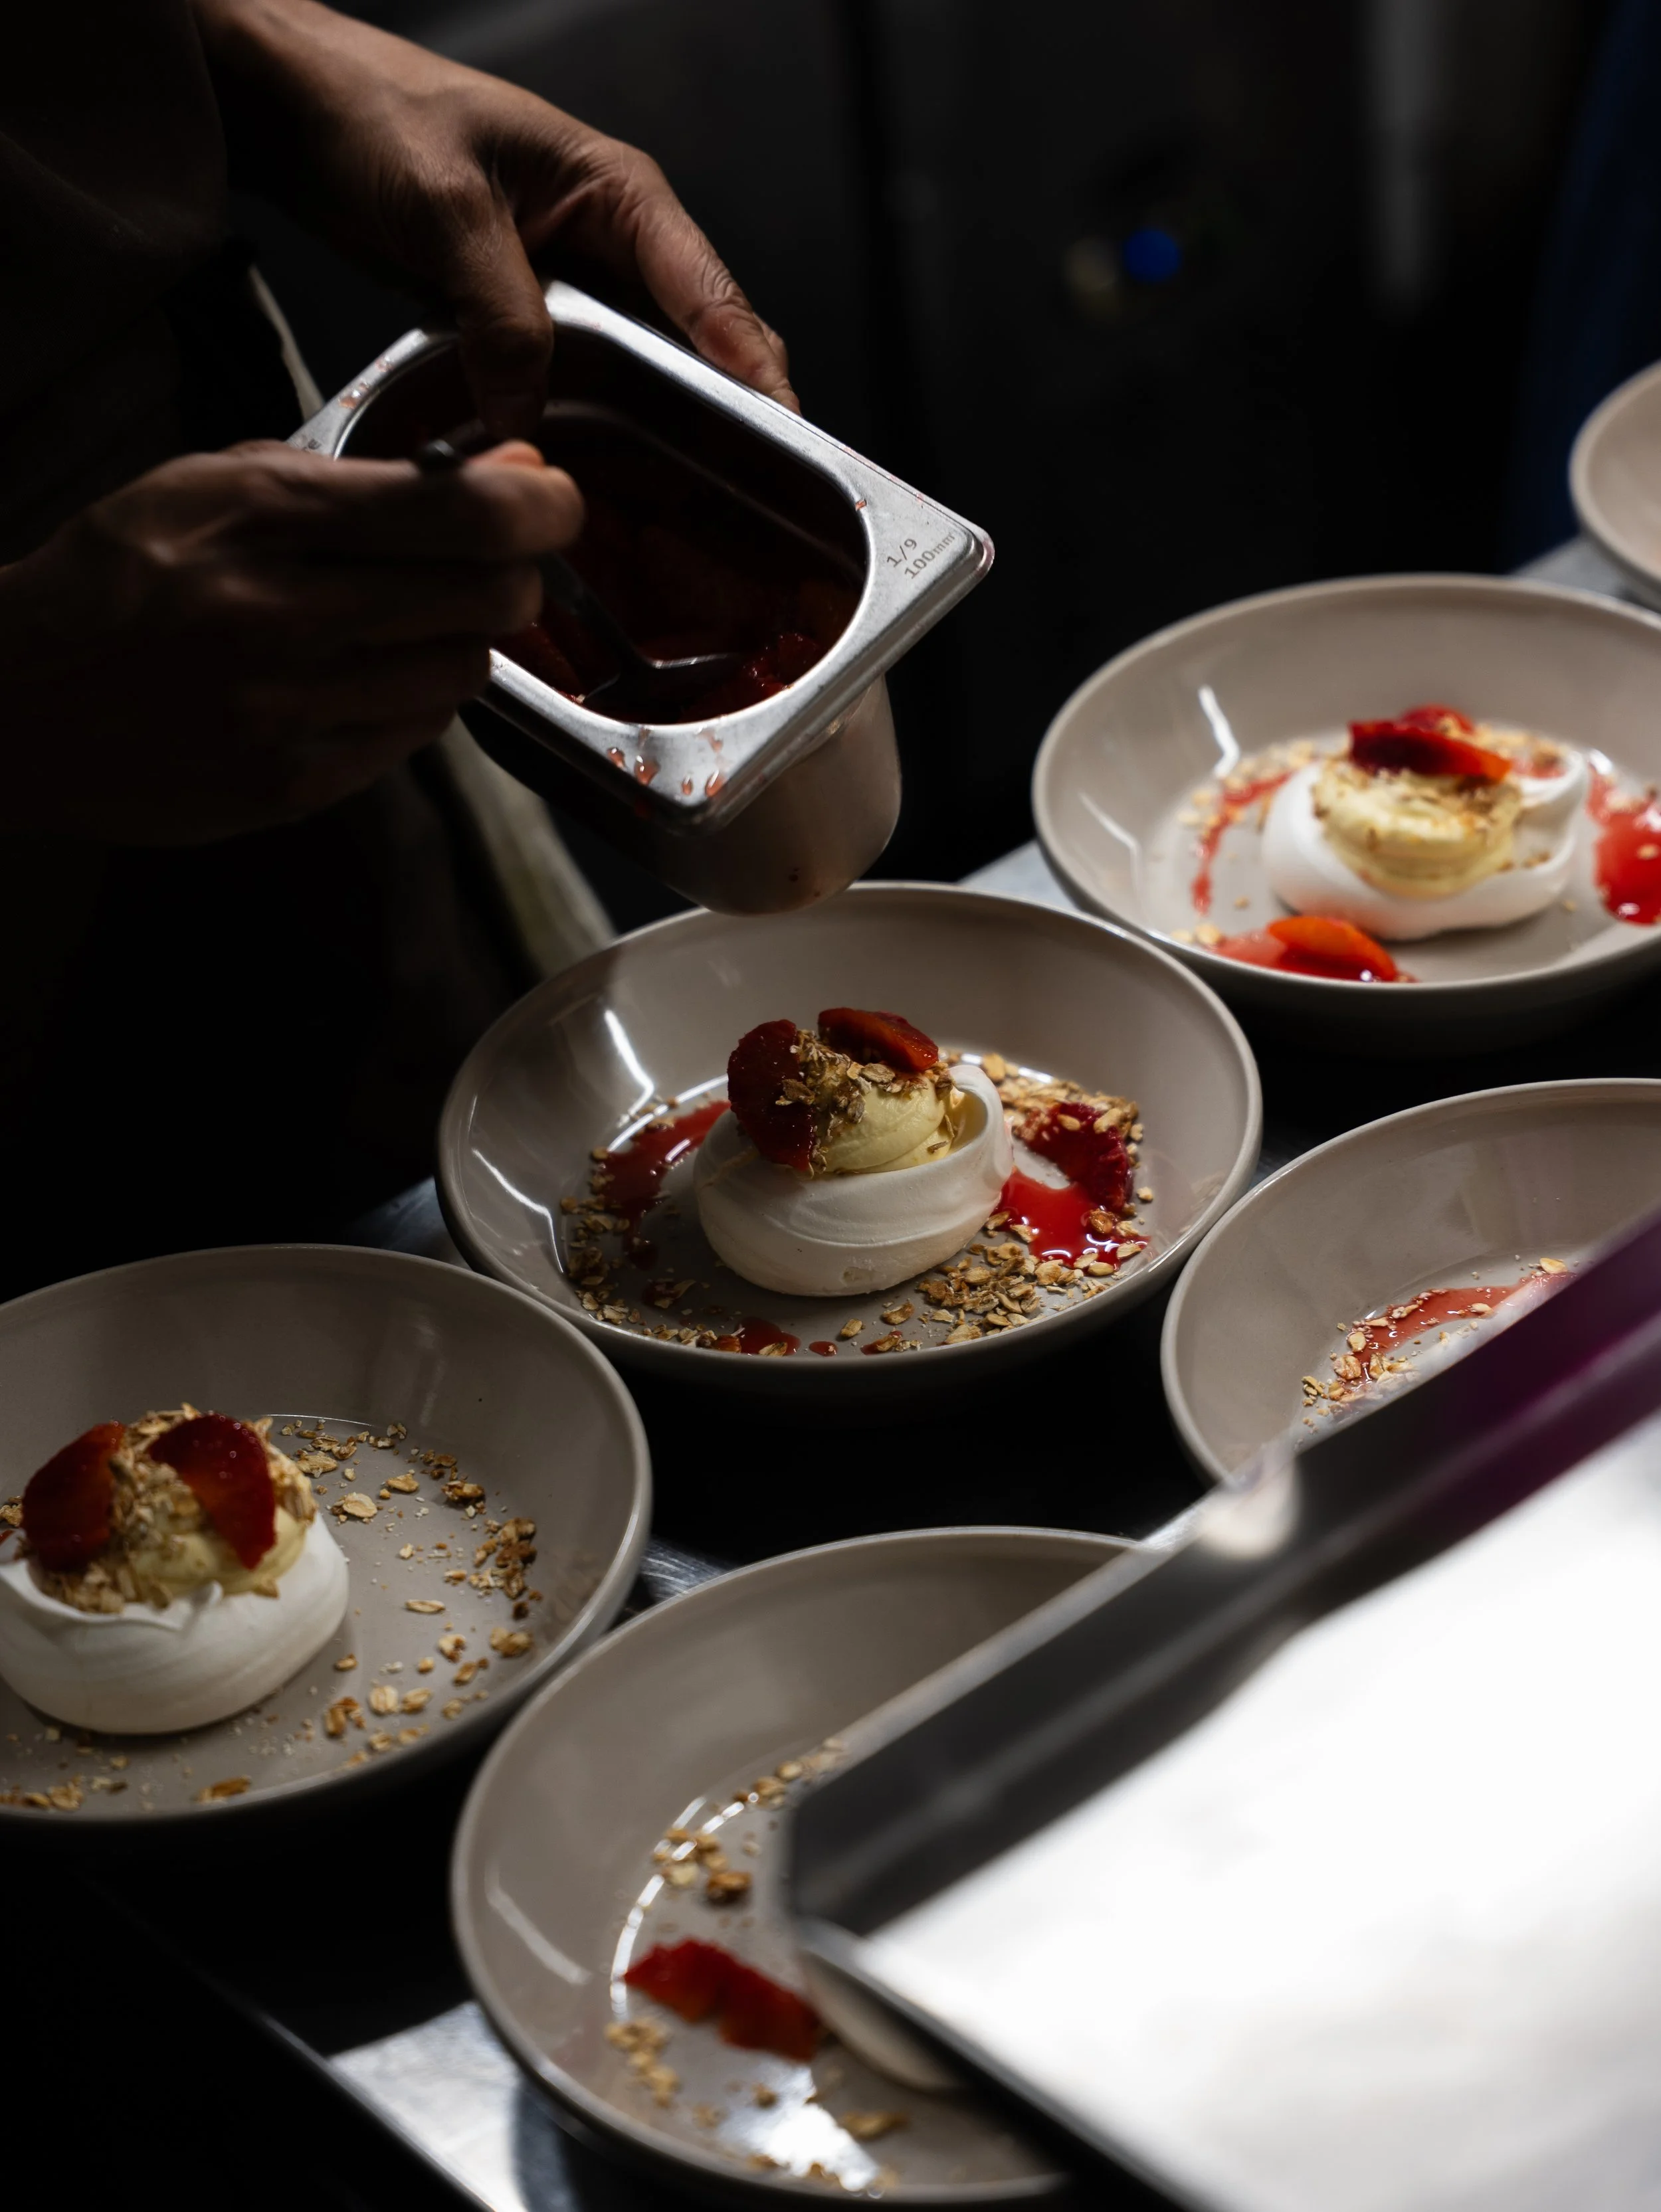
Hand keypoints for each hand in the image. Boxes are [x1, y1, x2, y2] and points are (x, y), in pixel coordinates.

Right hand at [0, 441, 580, 843]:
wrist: (19, 700)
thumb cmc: (122, 577)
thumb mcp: (216, 485)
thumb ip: (362, 478)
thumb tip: (503, 471)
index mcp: (261, 518)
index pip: (461, 512)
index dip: (539, 505)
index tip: (552, 499)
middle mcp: (279, 616)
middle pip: (486, 598)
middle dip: (514, 575)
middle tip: (494, 566)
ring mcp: (286, 711)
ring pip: (459, 672)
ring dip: (460, 642)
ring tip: (408, 623)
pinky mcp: (292, 785)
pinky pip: (415, 737)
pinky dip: (414, 701)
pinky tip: (367, 677)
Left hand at [193, 0, 797, 437]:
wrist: (292, 107)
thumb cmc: (371, 115)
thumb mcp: (444, 213)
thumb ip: (498, 317)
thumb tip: (526, 414)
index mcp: (618, 193)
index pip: (711, 293)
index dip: (752, 370)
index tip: (782, 434)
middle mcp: (613, 241)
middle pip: (698, 344)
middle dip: (728, 415)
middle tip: (751, 497)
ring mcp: (574, 285)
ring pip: (644, 373)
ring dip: (662, 433)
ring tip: (692, 508)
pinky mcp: (530, 319)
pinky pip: (582, 384)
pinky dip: (592, 429)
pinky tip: (594, 478)